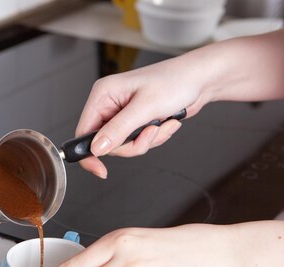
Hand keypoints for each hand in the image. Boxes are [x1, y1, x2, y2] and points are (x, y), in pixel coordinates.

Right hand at [77, 56, 211, 178]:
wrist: (200, 80)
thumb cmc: (175, 81)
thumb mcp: (144, 107)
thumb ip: (118, 129)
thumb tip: (97, 148)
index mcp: (103, 94)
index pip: (84, 131)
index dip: (90, 153)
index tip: (100, 170)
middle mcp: (109, 104)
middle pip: (106, 143)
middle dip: (132, 144)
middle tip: (150, 132)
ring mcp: (123, 114)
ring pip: (124, 146)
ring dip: (147, 141)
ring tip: (162, 124)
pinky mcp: (136, 122)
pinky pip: (138, 142)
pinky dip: (154, 138)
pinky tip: (166, 123)